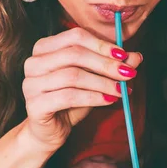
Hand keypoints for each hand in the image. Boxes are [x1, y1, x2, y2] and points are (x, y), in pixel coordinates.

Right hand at [22, 27, 142, 152]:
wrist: (49, 131)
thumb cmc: (70, 101)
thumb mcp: (93, 80)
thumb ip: (111, 66)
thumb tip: (136, 56)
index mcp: (44, 48)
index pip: (75, 37)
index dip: (101, 44)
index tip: (123, 56)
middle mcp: (33, 62)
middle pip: (74, 54)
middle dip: (105, 64)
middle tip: (128, 73)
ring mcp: (30, 83)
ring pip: (73, 76)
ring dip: (102, 83)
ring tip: (121, 90)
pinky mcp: (34, 105)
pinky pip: (68, 97)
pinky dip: (93, 97)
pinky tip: (108, 100)